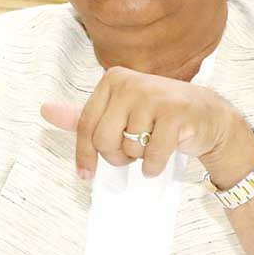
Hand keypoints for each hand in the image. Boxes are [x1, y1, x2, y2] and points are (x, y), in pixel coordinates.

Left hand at [41, 66, 253, 183]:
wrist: (208, 116)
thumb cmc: (158, 115)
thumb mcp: (118, 111)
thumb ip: (82, 115)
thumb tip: (45, 110)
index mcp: (113, 79)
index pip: (86, 125)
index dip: (84, 155)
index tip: (84, 174)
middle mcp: (131, 83)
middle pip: (104, 140)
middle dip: (117, 155)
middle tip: (132, 151)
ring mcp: (155, 97)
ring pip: (129, 149)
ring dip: (140, 157)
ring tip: (152, 143)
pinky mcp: (175, 116)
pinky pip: (151, 157)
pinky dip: (155, 166)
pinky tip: (163, 155)